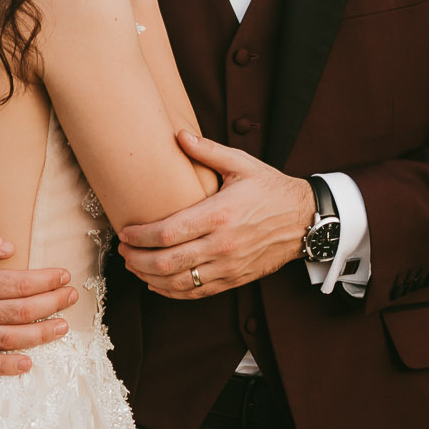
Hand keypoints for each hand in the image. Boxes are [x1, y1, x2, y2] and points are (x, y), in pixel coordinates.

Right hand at [0, 222, 77, 374]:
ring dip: (39, 335)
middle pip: (20, 312)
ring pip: (7, 340)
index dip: (45, 281)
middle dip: (52, 304)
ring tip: (62, 327)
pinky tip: (26, 365)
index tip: (64, 276)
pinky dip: (3, 368)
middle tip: (72, 297)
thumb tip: (9, 247)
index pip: (18, 284)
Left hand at [116, 131, 313, 298]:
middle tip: (123, 252)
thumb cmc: (272, 189)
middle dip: (138, 260)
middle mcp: (222, 244)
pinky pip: (198, 293)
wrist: (305, 220)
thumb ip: (208, 150)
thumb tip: (178, 135)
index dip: (141, 237)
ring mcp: (228, 266)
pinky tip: (157, 284)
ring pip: (179, 283)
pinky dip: (172, 292)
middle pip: (168, 262)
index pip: (170, 232)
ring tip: (134, 267)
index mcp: (220, 214)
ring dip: (150, 278)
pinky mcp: (235, 279)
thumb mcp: (242, 164)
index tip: (125, 233)